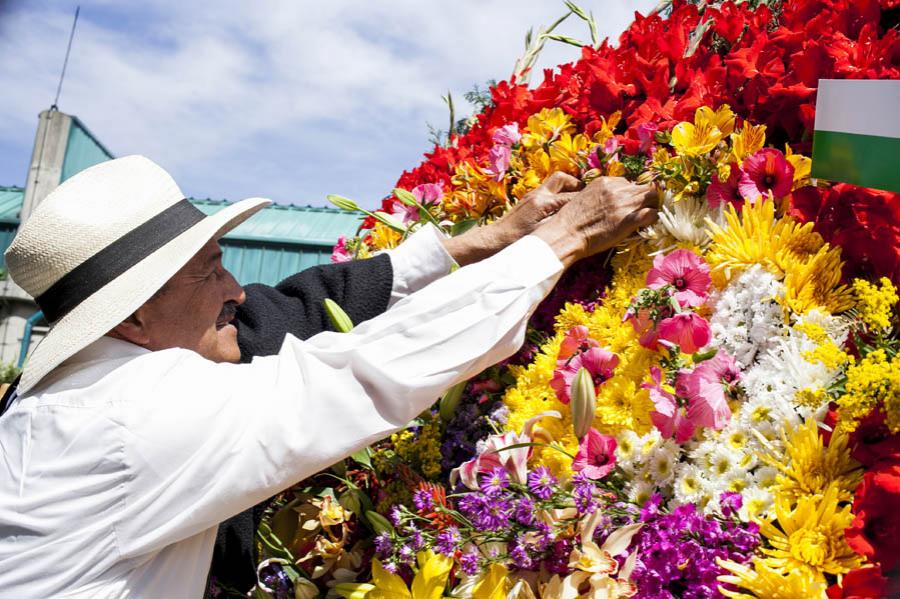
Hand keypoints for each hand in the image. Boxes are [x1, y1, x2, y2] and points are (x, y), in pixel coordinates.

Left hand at [442, 172, 582, 265]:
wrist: (493, 241)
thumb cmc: (516, 242)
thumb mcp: (541, 237)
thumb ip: (561, 227)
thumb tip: (579, 222)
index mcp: (543, 203)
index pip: (573, 197)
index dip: (588, 200)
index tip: (600, 205)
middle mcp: (538, 195)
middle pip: (564, 180)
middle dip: (578, 187)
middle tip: (588, 198)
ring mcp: (532, 195)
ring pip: (556, 182)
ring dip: (568, 188)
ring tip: (577, 201)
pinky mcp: (528, 200)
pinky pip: (549, 190)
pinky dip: (558, 194)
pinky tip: (562, 208)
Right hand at [533, 177, 657, 267]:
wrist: (566, 234)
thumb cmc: (571, 221)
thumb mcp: (585, 199)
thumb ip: (600, 195)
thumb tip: (611, 202)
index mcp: (604, 182)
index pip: (628, 182)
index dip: (631, 193)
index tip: (630, 203)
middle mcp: (617, 189)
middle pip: (644, 187)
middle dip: (647, 197)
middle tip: (645, 208)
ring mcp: (624, 203)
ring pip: (653, 197)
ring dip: (652, 206)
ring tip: (647, 216)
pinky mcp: (629, 219)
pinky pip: (652, 213)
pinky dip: (653, 218)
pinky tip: (647, 224)